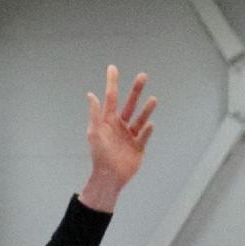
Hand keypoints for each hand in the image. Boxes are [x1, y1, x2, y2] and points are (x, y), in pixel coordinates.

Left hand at [79, 65, 154, 210]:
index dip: (112, 83)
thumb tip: (91, 95)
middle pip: (130, 105)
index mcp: (108, 121)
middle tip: (143, 76)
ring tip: (153, 99)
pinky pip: (144, 136)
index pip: (111, 98)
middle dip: (136, 91)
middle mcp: (120, 126)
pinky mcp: (138, 147)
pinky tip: (150, 124)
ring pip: (140, 119)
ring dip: (146, 109)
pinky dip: (147, 131)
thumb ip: (95, 114)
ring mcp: (130, 136)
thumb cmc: (99, 155)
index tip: (112, 68)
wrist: (109, 177)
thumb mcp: (94, 133)